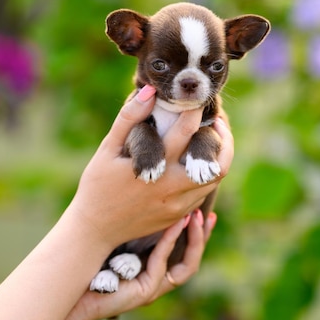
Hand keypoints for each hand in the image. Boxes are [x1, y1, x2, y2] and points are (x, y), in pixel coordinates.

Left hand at [65, 208, 216, 319]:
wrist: (74, 293)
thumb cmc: (92, 265)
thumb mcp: (120, 241)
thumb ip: (135, 227)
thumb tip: (145, 195)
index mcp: (154, 270)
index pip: (186, 253)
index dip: (197, 234)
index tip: (204, 212)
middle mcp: (158, 281)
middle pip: (193, 260)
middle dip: (202, 237)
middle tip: (208, 213)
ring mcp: (154, 288)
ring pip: (186, 266)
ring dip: (193, 240)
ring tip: (194, 217)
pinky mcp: (145, 292)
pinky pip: (162, 263)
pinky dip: (169, 242)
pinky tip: (173, 224)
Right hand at [69, 86, 233, 248]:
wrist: (96, 229)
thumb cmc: (98, 185)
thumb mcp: (108, 149)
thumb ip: (129, 119)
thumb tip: (150, 91)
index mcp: (157, 168)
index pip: (187, 133)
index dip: (196, 113)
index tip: (197, 102)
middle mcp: (173, 189)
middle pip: (217, 164)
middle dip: (224, 140)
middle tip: (218, 123)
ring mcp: (178, 206)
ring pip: (214, 181)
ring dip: (218, 159)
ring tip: (212, 141)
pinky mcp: (178, 217)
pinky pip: (203, 194)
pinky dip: (207, 176)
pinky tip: (196, 163)